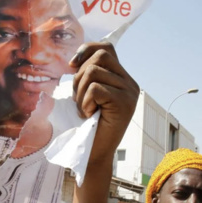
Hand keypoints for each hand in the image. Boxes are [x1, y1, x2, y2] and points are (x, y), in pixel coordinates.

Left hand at [71, 42, 139, 162]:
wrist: (94, 154)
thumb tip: (75, 59)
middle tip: (78, 98)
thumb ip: (87, 75)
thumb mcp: (86, 94)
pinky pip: (95, 88)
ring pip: (95, 72)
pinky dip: (85, 102)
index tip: (71, 65)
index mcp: (121, 78)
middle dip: (80, 75)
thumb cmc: (86, 125)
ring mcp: (129, 93)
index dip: (87, 50)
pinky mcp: (124, 103)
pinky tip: (88, 114)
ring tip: (84, 109)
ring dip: (80, 91)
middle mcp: (129, 83)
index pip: (106, 48)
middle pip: (100, 56)